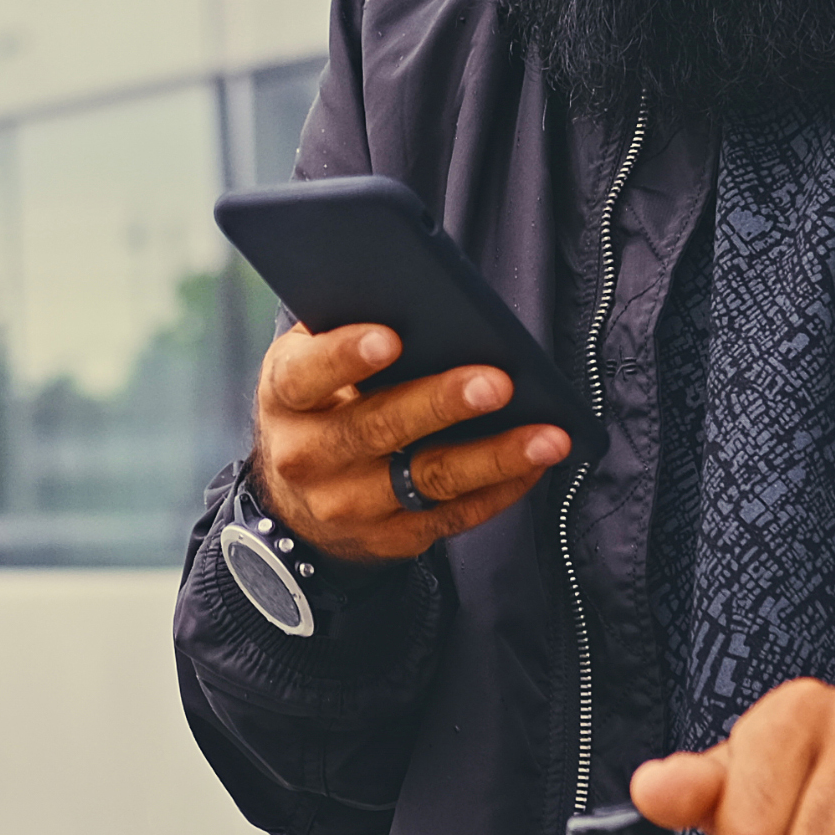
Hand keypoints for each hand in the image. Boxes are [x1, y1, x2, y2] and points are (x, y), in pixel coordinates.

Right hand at [249, 321, 569, 565]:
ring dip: (494, 457)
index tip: (391, 339)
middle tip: (497, 382)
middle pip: (379, 429)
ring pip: (428, 480)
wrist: (296, 505)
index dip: (345, 357)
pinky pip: (454, 515)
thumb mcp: (307, 366)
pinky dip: (502, 489)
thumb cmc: (319, 406)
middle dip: (442, 404)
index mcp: (286, 398)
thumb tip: (417, 296)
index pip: (308, 375)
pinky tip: (536, 463)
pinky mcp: (391, 539)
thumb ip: (343, 333)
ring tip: (548, 436)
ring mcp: (349, 506)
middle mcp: (309, 458)